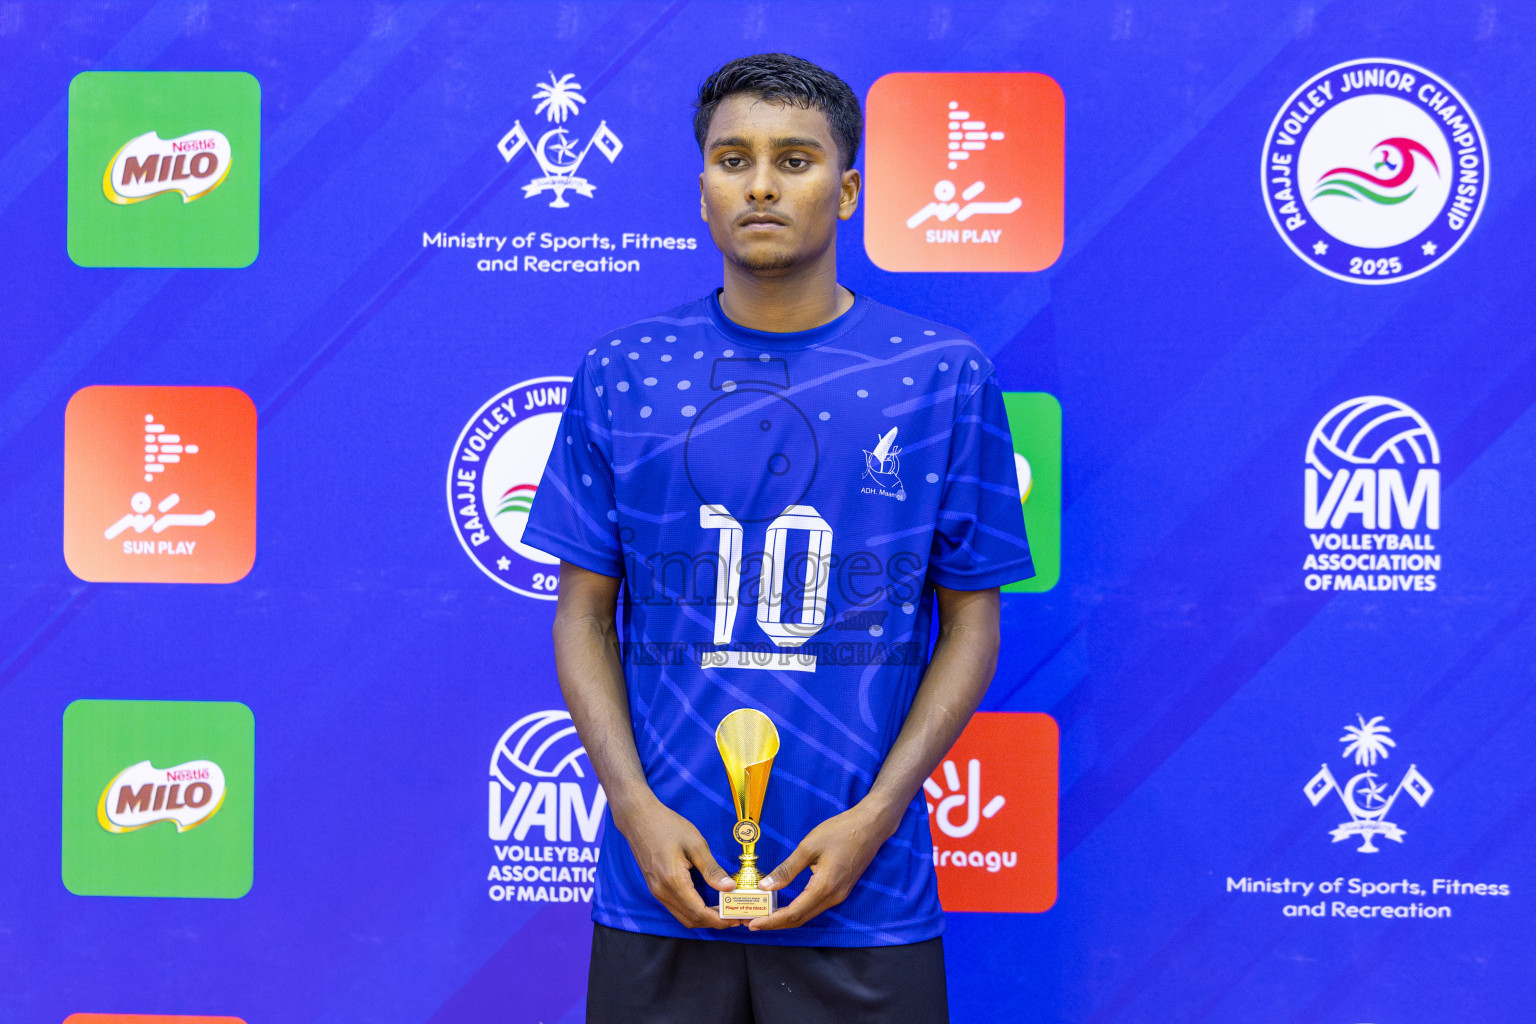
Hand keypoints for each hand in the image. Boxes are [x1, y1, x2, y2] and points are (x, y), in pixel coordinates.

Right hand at [614, 796, 739, 929]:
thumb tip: (730, 888)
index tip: (735, 918)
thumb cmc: (668, 826)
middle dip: (713, 922)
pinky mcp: (655, 888)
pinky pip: (675, 907)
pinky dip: (692, 910)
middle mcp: (662, 892)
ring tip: (722, 909)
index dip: (719, 919)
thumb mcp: (696, 844)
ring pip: (682, 916)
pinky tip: (705, 901)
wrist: (638, 819)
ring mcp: (656, 891)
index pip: (699, 912)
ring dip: (702, 918)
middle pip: (691, 920)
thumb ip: (712, 869)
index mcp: (673, 881)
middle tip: (732, 915)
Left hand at [749, 802, 896, 930]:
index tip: (753, 924)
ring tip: (765, 915)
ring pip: (808, 914)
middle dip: (776, 923)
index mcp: (825, 887)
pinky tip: (785, 904)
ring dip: (786, 918)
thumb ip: (787, 869)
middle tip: (753, 922)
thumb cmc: (840, 831)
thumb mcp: (809, 847)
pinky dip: (798, 909)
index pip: (794, 913)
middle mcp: (833, 897)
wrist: (871, 826)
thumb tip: (765, 886)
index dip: (772, 921)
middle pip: (800, 919)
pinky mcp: (841, 890)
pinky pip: (816, 906)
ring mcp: (839, 895)